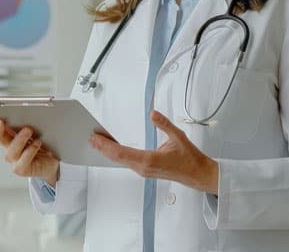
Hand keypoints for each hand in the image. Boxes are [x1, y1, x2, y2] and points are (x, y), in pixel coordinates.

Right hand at [0, 119, 59, 186]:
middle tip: (7, 121)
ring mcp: (14, 160)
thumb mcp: (37, 133)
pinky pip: (22, 162)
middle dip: (1, 130)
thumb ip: (30, 125)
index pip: (0, 129)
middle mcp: (10, 149)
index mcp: (11, 138)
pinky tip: (37, 144)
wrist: (51, 163)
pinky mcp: (21, 169)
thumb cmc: (43, 147)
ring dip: (20, 140)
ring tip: (29, 130)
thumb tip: (28, 113)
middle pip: (1, 139)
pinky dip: (30, 151)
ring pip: (12, 151)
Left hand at [89, 110, 218, 193]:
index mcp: (149, 160)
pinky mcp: (145, 170)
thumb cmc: (190, 159)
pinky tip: (112, 149)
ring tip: (97, 142)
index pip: (121, 153)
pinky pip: (127, 162)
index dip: (106, 145)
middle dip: (102, 148)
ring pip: (121, 161)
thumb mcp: (178, 136)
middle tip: (90, 138)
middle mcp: (144, 167)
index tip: (96, 138)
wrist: (198, 175)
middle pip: (117, 158)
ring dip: (108, 151)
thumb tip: (153, 114)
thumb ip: (164, 124)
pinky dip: (117, 155)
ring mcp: (144, 170)